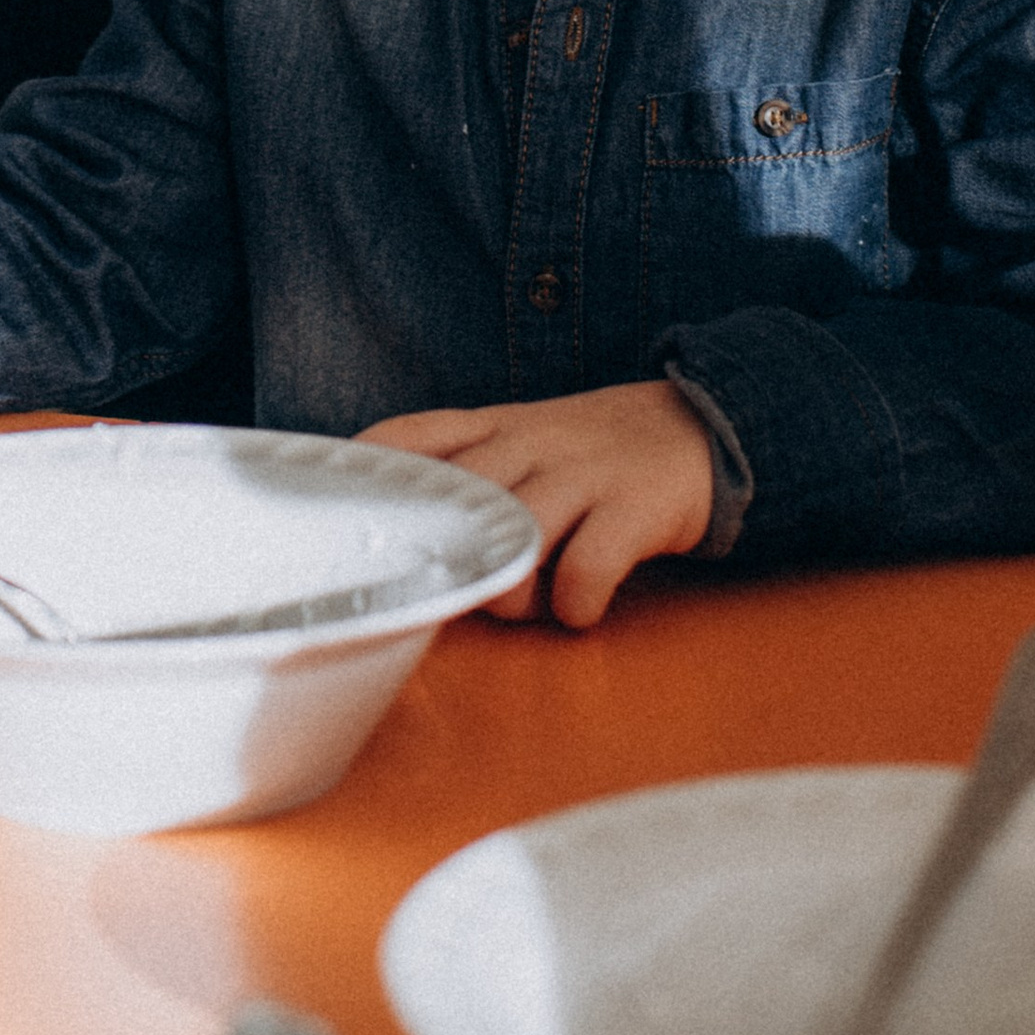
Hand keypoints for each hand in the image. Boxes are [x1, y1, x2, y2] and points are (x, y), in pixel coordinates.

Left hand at [363, 379, 715, 628]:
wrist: (702, 425)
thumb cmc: (590, 454)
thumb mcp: (521, 440)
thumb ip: (466, 471)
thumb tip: (398, 533)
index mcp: (494, 428)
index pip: (410, 437)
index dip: (366, 476)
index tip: (332, 517)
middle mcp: (531, 443)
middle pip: (459, 496)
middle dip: (443, 557)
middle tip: (445, 597)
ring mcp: (584, 472)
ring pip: (518, 532)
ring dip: (510, 589)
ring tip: (526, 605)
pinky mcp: (637, 506)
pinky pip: (590, 566)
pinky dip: (575, 603)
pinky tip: (579, 608)